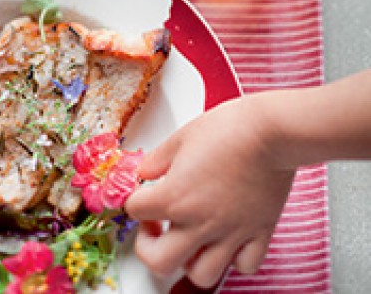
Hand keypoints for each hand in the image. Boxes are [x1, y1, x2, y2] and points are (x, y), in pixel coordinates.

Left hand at [125, 94, 294, 288]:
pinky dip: (234, 259)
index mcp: (174, 196)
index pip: (135, 211)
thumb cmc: (227, 129)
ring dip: (189, 261)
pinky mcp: (259, 233)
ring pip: (202, 275)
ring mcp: (230, 232)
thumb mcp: (180, 138)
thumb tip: (144, 173)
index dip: (134, 201)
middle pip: (159, 261)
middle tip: (154, 228)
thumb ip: (156, 160)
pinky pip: (244, 266)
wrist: (270, 130)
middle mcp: (199, 221)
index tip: (143, 195)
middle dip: (148, 248)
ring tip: (189, 239)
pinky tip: (228, 239)